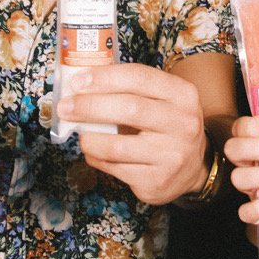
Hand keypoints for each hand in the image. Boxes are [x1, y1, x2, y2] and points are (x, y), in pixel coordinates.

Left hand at [57, 62, 210, 204]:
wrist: (192, 167)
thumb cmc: (166, 125)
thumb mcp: (162, 100)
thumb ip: (130, 89)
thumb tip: (81, 85)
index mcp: (183, 95)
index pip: (140, 77)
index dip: (104, 77)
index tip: (78, 81)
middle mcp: (183, 124)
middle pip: (129, 108)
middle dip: (89, 107)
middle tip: (65, 107)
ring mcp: (171, 155)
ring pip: (117, 146)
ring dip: (89, 139)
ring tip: (80, 134)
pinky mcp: (157, 181)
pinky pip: (115, 168)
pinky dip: (97, 158)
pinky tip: (93, 151)